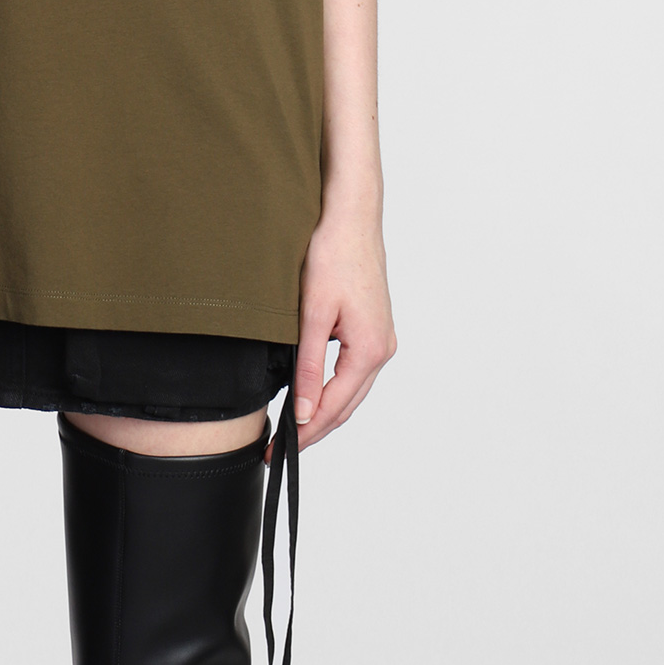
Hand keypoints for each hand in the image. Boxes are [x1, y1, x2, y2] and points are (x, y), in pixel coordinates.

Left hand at [289, 198, 396, 451]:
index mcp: (370, 350)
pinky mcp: (373, 327)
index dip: (306, 432)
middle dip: (314, 428)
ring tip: (292, 427)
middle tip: (281, 448)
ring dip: (324, 410)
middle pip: (346, 405)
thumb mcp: (313, 313)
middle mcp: (382, 349)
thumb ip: (308, 365)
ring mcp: (381, 338)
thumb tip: (303, 411)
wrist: (351, 216)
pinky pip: (353, 370)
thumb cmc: (333, 255)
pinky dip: (333, 387)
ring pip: (351, 390)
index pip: (334, 406)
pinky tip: (312, 392)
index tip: (281, 449)